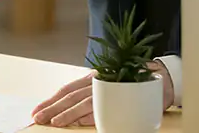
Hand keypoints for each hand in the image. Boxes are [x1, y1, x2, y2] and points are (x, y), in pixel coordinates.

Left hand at [32, 62, 172, 126]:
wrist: (162, 77)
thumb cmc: (133, 82)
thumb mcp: (108, 85)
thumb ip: (90, 95)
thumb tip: (71, 113)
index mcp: (93, 78)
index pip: (67, 89)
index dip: (51, 100)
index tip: (37, 109)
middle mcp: (98, 81)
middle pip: (70, 95)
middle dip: (52, 107)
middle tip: (37, 117)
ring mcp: (109, 89)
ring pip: (83, 102)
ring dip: (67, 113)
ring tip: (52, 121)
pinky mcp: (120, 97)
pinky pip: (101, 107)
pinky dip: (87, 116)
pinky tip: (76, 121)